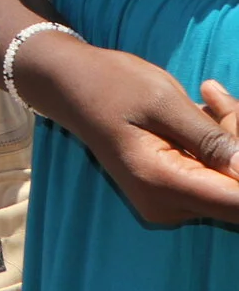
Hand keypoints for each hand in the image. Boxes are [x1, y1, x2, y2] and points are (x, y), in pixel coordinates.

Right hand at [21, 30, 238, 225]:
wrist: (69, 87)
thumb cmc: (111, 85)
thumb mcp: (163, 101)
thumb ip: (210, 138)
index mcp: (161, 183)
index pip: (237, 201)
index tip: (235, 125)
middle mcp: (166, 206)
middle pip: (236, 193)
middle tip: (217, 97)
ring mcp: (169, 204)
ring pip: (230, 184)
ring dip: (232, 140)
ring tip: (210, 96)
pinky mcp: (172, 196)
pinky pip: (215, 178)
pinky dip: (220, 146)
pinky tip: (205, 109)